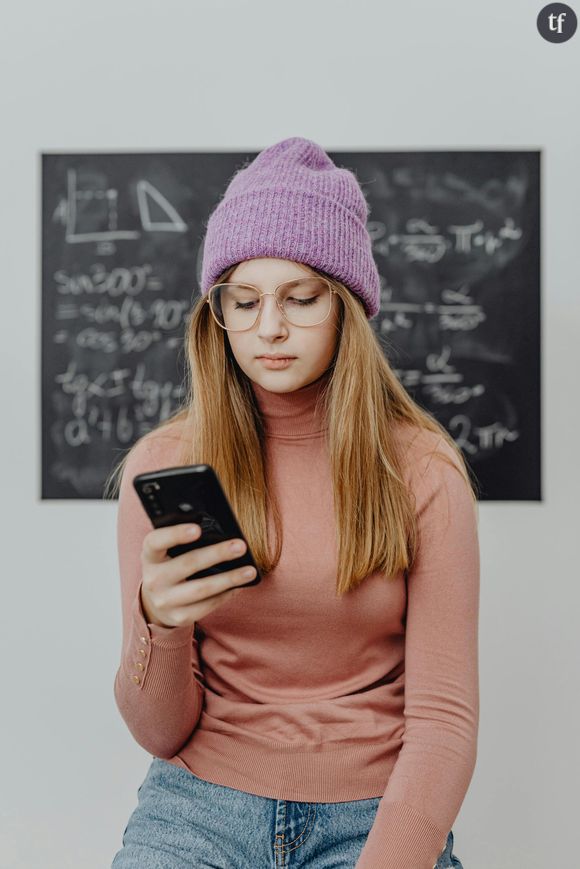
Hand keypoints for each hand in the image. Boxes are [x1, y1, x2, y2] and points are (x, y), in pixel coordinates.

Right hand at [139, 523, 255, 628]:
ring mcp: (165, 601)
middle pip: (188, 564)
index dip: (175, 534)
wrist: (156, 603)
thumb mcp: (168, 552)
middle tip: (240, 546)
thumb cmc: (170, 566)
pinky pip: (207, 606)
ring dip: (229, 579)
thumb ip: (184, 541)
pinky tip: (239, 586)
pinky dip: (225, 595)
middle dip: (216, 554)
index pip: (156, 541)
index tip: (198, 528)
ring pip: (201, 589)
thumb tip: (221, 533)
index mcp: (150, 556)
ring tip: (250, 570)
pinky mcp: (178, 617)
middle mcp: (153, 579)